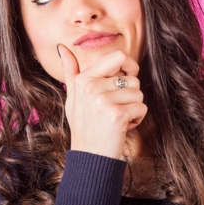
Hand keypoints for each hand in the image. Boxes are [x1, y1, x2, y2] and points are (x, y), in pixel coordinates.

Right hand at [58, 44, 147, 158]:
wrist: (89, 156)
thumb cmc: (84, 124)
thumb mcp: (73, 96)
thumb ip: (71, 71)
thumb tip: (61, 47)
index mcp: (84, 79)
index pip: (117, 57)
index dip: (129, 66)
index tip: (128, 77)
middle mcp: (92, 87)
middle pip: (132, 78)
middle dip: (130, 95)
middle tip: (115, 108)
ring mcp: (103, 100)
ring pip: (139, 94)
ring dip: (134, 108)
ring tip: (117, 119)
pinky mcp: (117, 114)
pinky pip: (141, 108)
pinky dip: (137, 119)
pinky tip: (123, 127)